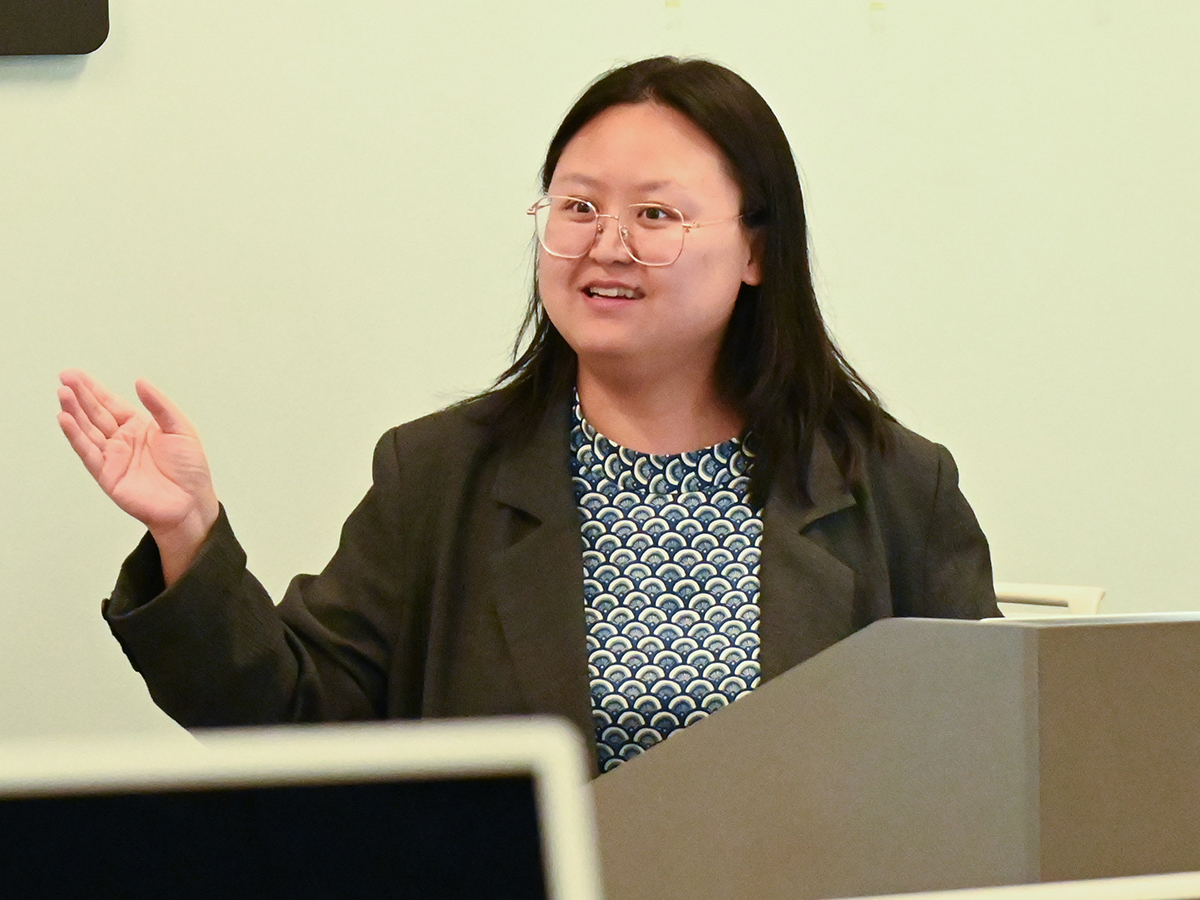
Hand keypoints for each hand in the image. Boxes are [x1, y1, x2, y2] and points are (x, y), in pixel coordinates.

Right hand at [57, 370, 219, 584]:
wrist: (191, 503)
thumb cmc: (190, 468)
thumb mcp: (181, 429)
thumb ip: (159, 405)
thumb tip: (140, 381)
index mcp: (139, 427)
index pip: (111, 404)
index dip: (94, 389)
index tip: (75, 374)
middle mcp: (122, 440)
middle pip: (96, 414)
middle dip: (80, 396)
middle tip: (64, 377)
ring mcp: (113, 457)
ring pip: (88, 430)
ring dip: (74, 412)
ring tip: (63, 393)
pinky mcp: (107, 474)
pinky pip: (88, 452)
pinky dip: (75, 436)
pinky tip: (65, 419)